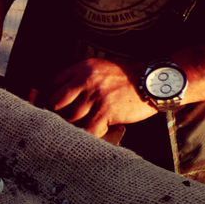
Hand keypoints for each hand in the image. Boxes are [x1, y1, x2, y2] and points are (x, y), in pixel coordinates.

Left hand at [40, 58, 155, 137]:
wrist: (154, 82)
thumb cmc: (125, 78)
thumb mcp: (100, 68)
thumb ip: (80, 77)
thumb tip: (58, 94)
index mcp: (82, 68)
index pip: (53, 84)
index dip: (50, 97)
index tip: (53, 107)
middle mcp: (86, 80)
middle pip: (56, 103)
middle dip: (57, 113)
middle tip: (61, 121)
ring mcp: (96, 96)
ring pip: (70, 118)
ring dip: (72, 126)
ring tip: (75, 130)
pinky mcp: (106, 111)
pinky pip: (87, 129)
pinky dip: (87, 135)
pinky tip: (90, 134)